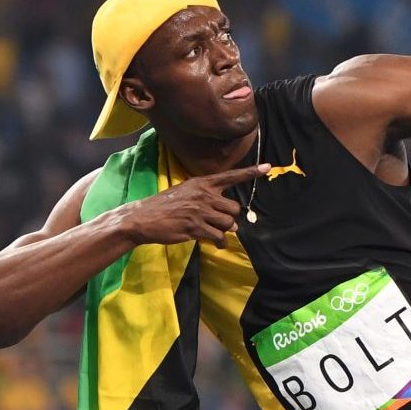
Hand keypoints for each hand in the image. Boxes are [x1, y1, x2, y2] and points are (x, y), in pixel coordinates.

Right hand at [114, 163, 270, 246]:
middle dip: (230, 218)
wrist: (143, 218)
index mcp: (201, 183)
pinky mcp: (195, 227)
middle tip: (218, 223)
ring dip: (224, 231)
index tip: (268, 166)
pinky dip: (220, 242)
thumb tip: (226, 216)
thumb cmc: (164, 206)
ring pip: (228, 223)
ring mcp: (199, 211)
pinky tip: (215, 243)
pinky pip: (219, 237)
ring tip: (213, 232)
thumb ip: (205, 198)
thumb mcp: (185, 192)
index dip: (250, 172)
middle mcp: (203, 195)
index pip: (230, 176)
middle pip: (234, 208)